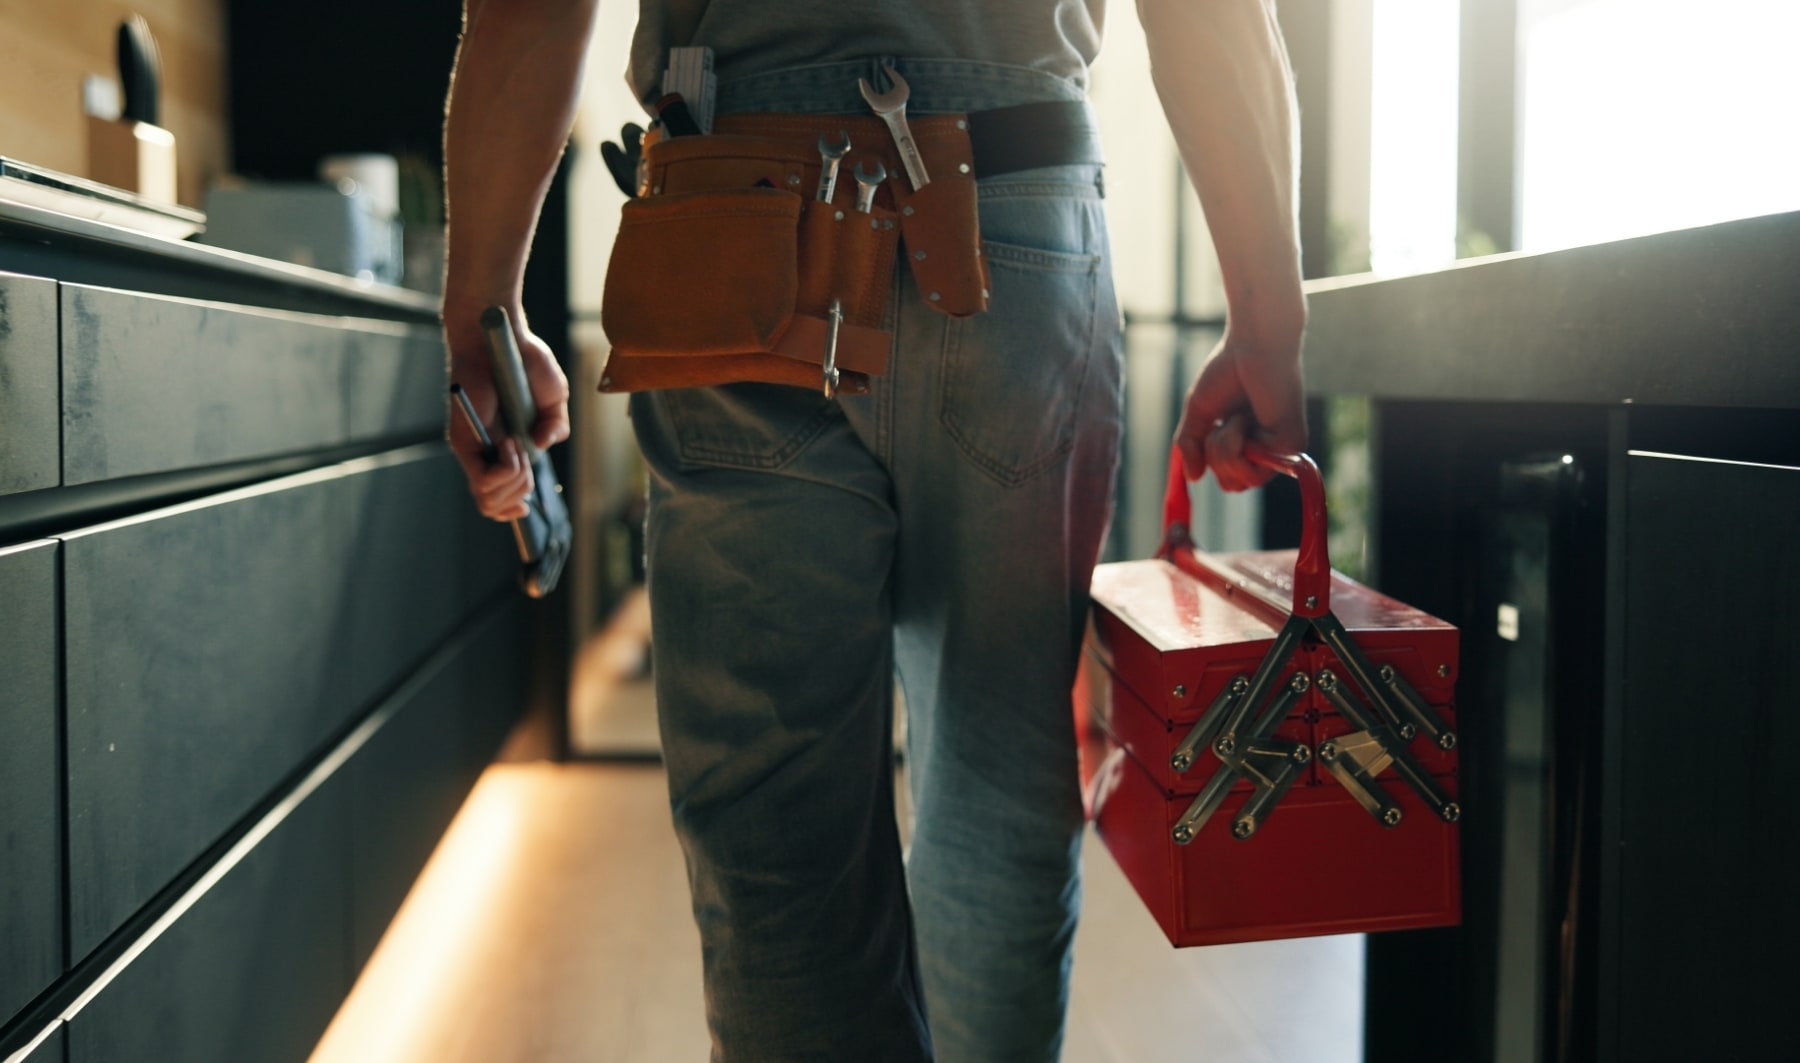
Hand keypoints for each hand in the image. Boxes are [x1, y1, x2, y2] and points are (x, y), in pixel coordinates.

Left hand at [443, 304, 570, 521]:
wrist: (501, 336)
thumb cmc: (524, 362)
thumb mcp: (554, 400)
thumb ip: (556, 427)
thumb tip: (543, 446)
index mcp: (501, 449)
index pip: (494, 498)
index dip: (510, 510)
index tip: (526, 504)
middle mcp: (482, 454)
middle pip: (492, 507)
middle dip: (521, 492)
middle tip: (524, 456)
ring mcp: (470, 449)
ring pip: (487, 499)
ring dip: (514, 480)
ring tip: (516, 446)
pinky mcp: (462, 440)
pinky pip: (483, 480)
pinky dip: (505, 469)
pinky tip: (510, 443)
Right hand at [1174, 323, 1305, 491]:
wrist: (1254, 344)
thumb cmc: (1229, 370)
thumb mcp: (1199, 413)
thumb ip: (1191, 445)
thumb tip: (1193, 478)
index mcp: (1253, 441)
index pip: (1230, 478)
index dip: (1210, 462)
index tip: (1211, 430)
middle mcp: (1270, 449)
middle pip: (1232, 486)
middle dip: (1214, 457)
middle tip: (1220, 424)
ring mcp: (1282, 450)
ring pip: (1240, 483)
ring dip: (1223, 450)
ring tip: (1235, 418)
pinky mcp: (1291, 447)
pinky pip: (1251, 471)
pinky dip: (1234, 443)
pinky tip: (1243, 418)